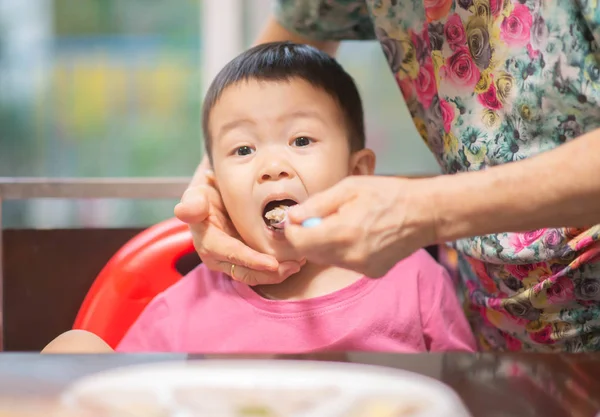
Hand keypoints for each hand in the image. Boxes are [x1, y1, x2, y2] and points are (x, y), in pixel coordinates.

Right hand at [174, 170, 303, 285]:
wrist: (213, 194)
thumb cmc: (206, 192)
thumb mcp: (197, 192)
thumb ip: (192, 202)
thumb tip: (186, 210)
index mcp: (206, 241)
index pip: (231, 254)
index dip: (252, 261)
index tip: (273, 264)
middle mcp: (217, 256)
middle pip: (245, 272)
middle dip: (271, 273)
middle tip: (295, 264)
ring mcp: (230, 261)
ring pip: (254, 275)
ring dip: (277, 273)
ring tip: (298, 263)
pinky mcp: (242, 261)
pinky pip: (260, 270)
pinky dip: (277, 268)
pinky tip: (294, 261)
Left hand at [284, 176, 436, 277]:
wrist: (426, 213)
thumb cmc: (389, 194)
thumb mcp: (349, 188)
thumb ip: (317, 204)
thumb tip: (293, 216)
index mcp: (342, 233)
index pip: (298, 241)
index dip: (292, 229)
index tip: (296, 218)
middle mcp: (350, 256)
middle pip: (310, 253)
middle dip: (307, 236)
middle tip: (319, 217)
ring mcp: (362, 268)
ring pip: (327, 259)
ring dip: (325, 243)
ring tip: (344, 223)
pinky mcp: (372, 272)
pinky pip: (345, 263)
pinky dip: (343, 251)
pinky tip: (358, 234)